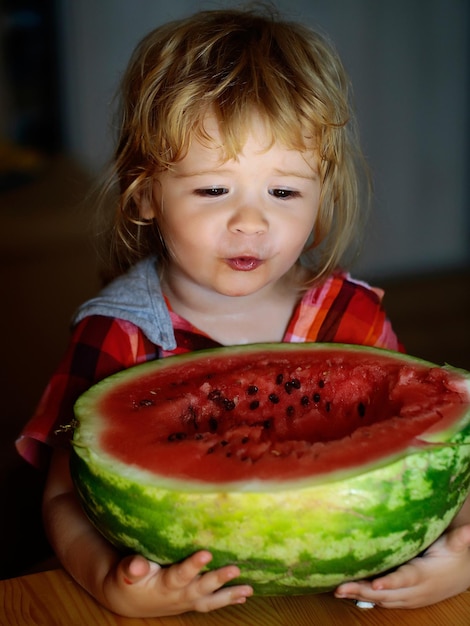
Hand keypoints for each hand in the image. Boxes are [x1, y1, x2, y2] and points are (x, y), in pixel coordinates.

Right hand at [102, 550, 252, 616]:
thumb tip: (137, 566)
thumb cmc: (127, 580)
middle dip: (218, 579)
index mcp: (162, 584)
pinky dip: (228, 600)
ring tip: (248, 589)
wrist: (129, 600)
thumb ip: (131, 567)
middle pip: (200, 588)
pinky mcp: (191, 601)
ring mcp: (186, 601)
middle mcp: (178, 595)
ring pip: (210, 600)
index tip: (207, 553)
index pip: (180, 575)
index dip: (193, 565)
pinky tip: (243, 595)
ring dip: (229, 594)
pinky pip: (211, 603)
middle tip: (235, 568)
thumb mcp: (124, 572)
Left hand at [334, 524, 469, 608]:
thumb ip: (460, 538)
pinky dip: (364, 597)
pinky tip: (346, 592)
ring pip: (380, 599)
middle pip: (385, 594)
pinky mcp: (403, 598)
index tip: (376, 585)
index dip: (390, 583)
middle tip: (340, 587)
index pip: (405, 580)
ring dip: (358, 595)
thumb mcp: (456, 545)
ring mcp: (408, 598)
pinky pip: (381, 600)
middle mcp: (414, 591)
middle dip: (362, 591)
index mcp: (424, 576)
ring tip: (337, 589)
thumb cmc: (455, 556)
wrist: (462, 575)